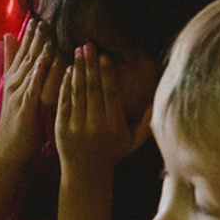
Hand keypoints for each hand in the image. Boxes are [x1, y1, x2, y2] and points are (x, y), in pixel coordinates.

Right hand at [0, 21, 68, 169]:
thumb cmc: (18, 119)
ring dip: (37, 49)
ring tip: (45, 32)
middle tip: (42, 18)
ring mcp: (18, 94)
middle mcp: (15, 83)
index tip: (37, 17)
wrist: (9, 147)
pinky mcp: (24, 107)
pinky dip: (38, 73)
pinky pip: (32, 87)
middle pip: (26, 55)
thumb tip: (10, 41)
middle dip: (34, 37)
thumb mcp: (17, 90)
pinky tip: (45, 61)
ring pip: (29, 67)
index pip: (22, 52)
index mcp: (15, 78)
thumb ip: (15, 67)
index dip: (29, 35)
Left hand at [54, 44, 138, 178]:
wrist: (85, 174)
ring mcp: (77, 127)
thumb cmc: (112, 154)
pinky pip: (64, 102)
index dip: (107, 74)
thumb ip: (147, 122)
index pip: (111, 94)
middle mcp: (96, 126)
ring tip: (78, 51)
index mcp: (114, 126)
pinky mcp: (61, 129)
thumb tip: (158, 100)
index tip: (104, 56)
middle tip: (88, 45)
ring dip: (77, 70)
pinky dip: (65, 85)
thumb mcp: (133, 141)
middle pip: (93, 89)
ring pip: (77, 93)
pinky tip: (68, 70)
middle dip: (90, 65)